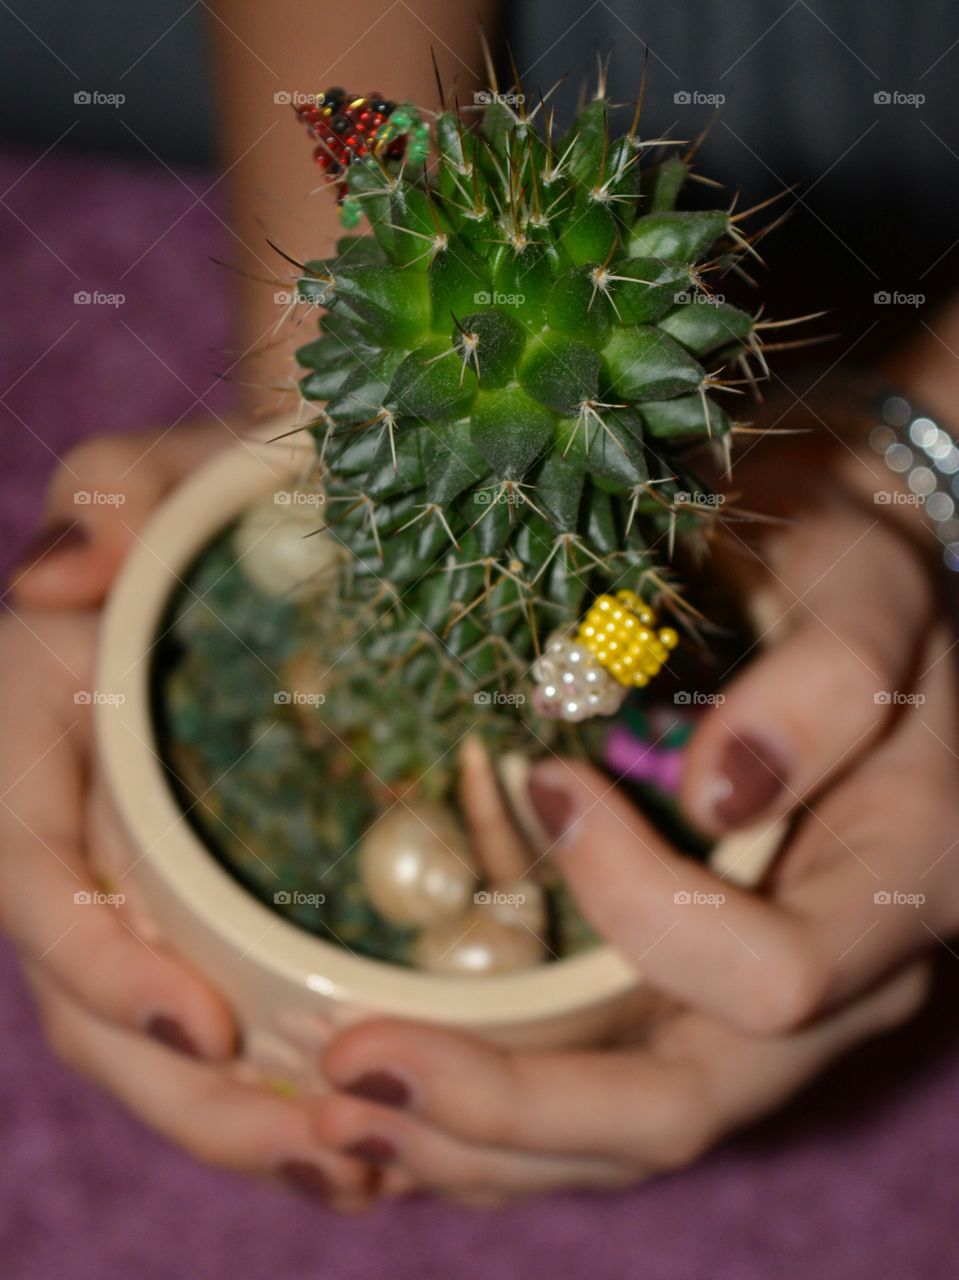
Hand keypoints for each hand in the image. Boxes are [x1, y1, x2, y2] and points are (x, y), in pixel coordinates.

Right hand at [3, 426, 374, 1207]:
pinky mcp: (225, 899)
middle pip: (95, 1000)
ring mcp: (150, 875)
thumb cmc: (223, 499)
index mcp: (36, 736)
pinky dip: (288, 1084)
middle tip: (329, 1147)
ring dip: (250, 1122)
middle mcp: (81, 826)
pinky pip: (235, 1012)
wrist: (291, 535)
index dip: (97, 966)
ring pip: (164, 1035)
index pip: (33, 877)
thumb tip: (48, 579)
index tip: (202, 1031)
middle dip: (193, 1096)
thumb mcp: (166, 472)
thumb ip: (104, 499)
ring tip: (366, 1167)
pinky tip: (379, 1134)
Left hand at [312, 440, 956, 1202]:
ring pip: (622, 1135)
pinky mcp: (682, 1004)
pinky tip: (389, 1104)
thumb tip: (724, 787)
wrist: (835, 616)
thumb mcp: (868, 592)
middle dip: (510, 1105)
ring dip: (474, 1139)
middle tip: (350, 1068)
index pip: (768, 974)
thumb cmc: (848, 586)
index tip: (549, 787)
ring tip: (335, 1106)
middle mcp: (829, 984)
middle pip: (677, 1106)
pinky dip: (486, 1125)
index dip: (645, 907)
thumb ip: (832, 683)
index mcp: (889, 891)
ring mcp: (745, 1010)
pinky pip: (592, 1105)